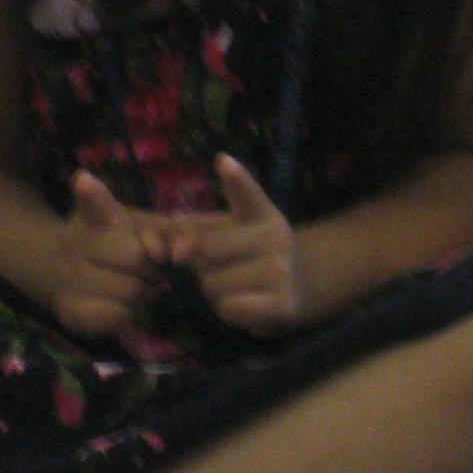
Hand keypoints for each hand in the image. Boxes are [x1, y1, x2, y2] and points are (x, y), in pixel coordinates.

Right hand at [54, 170, 163, 337]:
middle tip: (149, 267)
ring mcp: (67, 277)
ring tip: (135, 284)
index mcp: (95, 215)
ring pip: (129, 292)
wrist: (70, 273)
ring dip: (143, 292)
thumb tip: (180, 254)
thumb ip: (176, 233)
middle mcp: (74, 242)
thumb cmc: (120, 243)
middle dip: (153, 266)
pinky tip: (120, 303)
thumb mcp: (149, 228)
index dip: (91, 192)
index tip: (83, 179)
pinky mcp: (69, 311)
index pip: (93, 201)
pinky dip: (128, 313)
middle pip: (135, 258)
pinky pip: (116, 317)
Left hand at [176, 155, 312, 336]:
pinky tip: (245, 304)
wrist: (298, 286)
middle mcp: (275, 236)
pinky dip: (226, 310)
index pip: (248, 193)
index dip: (236, 178)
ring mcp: (280, 270)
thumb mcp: (226, 232)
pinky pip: (228, 308)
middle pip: (207, 250)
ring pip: (213, 284)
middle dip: (201, 264)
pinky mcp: (281, 303)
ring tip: (236, 286)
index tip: (223, 162)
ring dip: (213, 291)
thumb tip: (173, 250)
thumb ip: (190, 231)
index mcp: (260, 213)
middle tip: (222, 266)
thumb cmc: (249, 254)